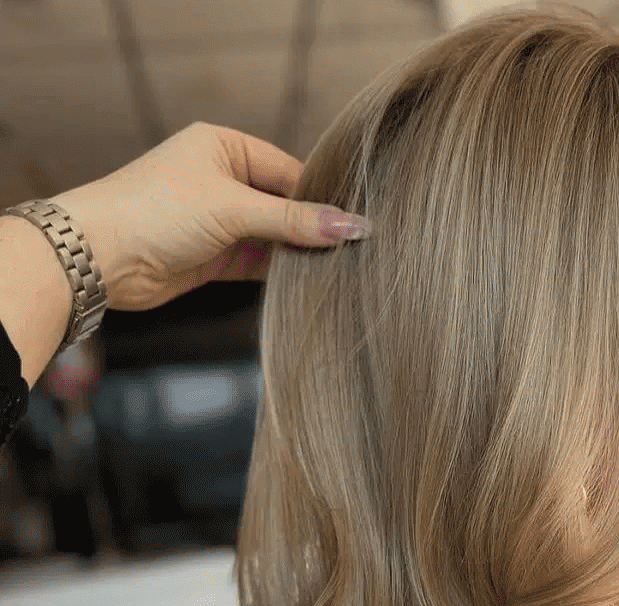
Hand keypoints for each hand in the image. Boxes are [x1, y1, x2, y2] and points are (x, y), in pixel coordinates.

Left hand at [50, 121, 369, 311]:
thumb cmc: (155, 210)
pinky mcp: (215, 255)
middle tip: (352, 249)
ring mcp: (219, 220)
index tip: (355, 224)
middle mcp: (223, 180)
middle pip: (285, 205)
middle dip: (312, 227)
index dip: (321, 198)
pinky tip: (308, 281)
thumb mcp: (233, 209)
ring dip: (298, 253)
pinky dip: (281, 272)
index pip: (290, 171)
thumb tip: (352, 226)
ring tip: (336, 267)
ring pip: (274, 236)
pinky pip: (260, 261)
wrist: (99, 256)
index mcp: (224, 147)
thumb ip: (294, 221)